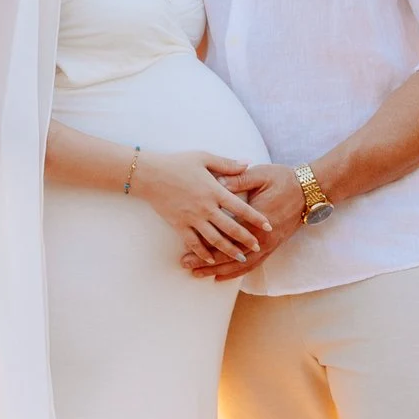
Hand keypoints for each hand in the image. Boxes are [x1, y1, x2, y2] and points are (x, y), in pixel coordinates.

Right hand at [134, 150, 271, 261]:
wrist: (149, 174)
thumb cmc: (177, 163)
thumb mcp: (204, 157)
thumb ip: (227, 164)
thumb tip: (248, 163)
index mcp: (214, 190)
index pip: (240, 207)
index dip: (256, 218)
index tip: (268, 226)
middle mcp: (205, 207)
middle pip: (230, 227)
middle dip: (246, 239)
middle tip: (258, 247)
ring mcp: (192, 218)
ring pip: (214, 239)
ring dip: (229, 250)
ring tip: (240, 257)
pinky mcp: (179, 225)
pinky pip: (193, 243)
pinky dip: (203, 253)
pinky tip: (212, 260)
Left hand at [182, 163, 304, 278]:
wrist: (310, 191)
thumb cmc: (284, 180)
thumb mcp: (260, 174)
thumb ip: (238, 180)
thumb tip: (216, 183)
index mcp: (255, 220)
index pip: (226, 237)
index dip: (205, 245)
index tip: (185, 250)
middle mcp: (261, 238)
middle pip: (229, 256)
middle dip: (206, 263)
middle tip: (186, 266)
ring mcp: (268, 245)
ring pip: (240, 264)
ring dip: (218, 270)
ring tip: (199, 274)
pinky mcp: (272, 246)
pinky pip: (252, 264)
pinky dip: (236, 272)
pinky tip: (222, 276)